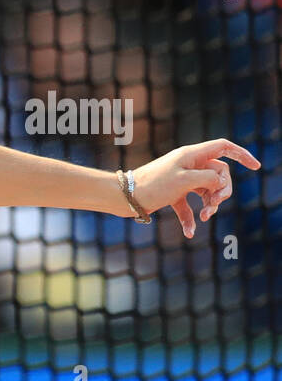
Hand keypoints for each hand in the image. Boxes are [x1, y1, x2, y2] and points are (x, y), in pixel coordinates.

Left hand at [131, 139, 261, 238]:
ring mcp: (181, 180)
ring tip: (205, 216)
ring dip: (210, 204)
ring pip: (206, 191)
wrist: (124, 197)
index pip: (223, 148)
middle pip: (219, 174)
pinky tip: (190, 232)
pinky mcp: (173, 194)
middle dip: (223, 190)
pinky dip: (191, 218)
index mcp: (192, 155)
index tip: (256, 166)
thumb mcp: (185, 181)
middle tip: (216, 203)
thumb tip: (222, 182)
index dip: (241, 154)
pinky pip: (189, 206)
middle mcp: (188, 165)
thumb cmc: (153, 185)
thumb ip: (209, 179)